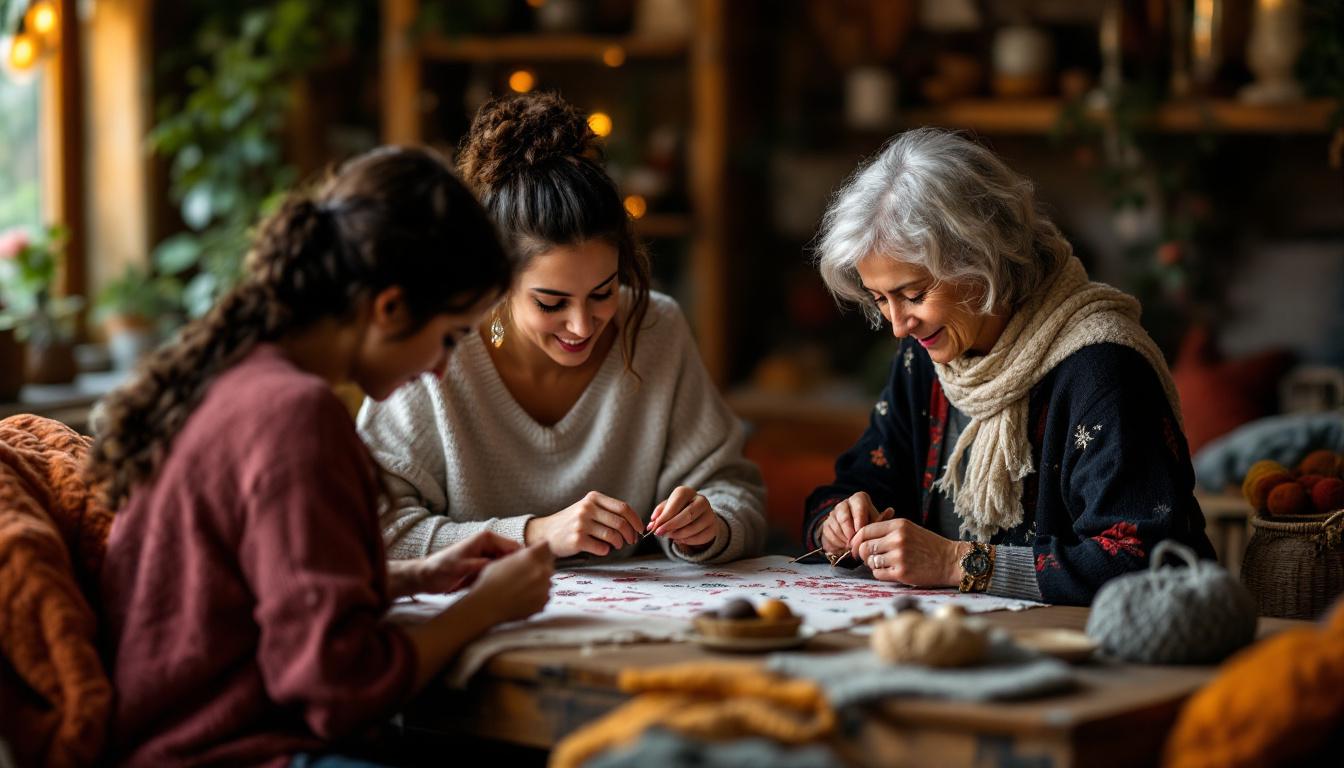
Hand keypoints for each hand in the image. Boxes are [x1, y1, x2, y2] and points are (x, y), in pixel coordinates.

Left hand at [415, 531, 519, 594]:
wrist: (425, 576)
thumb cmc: (441, 569)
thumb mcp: (462, 567)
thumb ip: (483, 565)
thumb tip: (504, 568)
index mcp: (486, 538)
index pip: (514, 547)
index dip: (523, 561)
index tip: (527, 577)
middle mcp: (489, 544)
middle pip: (513, 557)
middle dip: (515, 571)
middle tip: (517, 588)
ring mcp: (487, 555)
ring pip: (507, 566)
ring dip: (505, 578)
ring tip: (507, 591)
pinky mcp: (484, 566)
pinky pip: (497, 573)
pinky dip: (497, 581)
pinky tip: (496, 591)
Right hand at [468, 541, 553, 623]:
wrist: (487, 606)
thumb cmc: (490, 582)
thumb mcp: (503, 560)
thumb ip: (521, 555)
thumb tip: (528, 553)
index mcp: (531, 556)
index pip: (546, 545)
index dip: (540, 548)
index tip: (537, 552)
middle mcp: (541, 570)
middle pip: (549, 562)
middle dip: (540, 564)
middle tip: (526, 571)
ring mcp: (544, 587)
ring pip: (548, 579)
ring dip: (539, 580)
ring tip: (522, 586)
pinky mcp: (543, 602)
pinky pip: (545, 594)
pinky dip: (538, 594)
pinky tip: (523, 596)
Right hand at [525, 491, 643, 557]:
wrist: (545, 533)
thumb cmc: (571, 522)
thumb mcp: (586, 508)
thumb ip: (606, 511)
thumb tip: (632, 523)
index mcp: (592, 498)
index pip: (623, 507)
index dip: (635, 520)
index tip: (639, 529)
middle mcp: (587, 509)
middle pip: (620, 522)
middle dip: (630, 534)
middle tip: (631, 540)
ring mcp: (581, 524)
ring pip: (612, 535)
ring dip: (619, 543)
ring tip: (616, 545)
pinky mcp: (577, 540)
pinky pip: (601, 548)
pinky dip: (605, 550)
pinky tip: (601, 549)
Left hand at [649, 485, 720, 547]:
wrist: (698, 515)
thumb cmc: (678, 510)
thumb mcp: (667, 507)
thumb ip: (659, 514)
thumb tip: (651, 525)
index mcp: (688, 492)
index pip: (677, 501)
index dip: (666, 515)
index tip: (655, 526)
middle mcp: (702, 501)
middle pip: (688, 514)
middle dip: (671, 526)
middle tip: (659, 533)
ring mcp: (710, 515)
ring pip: (693, 528)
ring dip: (677, 535)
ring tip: (668, 535)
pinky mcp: (713, 528)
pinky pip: (698, 538)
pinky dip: (686, 541)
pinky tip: (679, 539)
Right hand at [819, 492, 892, 556]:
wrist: (852, 537)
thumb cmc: (867, 528)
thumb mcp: (876, 524)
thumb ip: (882, 520)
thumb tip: (890, 510)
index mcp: (859, 499)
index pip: (858, 505)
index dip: (859, 520)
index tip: (861, 532)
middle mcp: (845, 503)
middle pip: (843, 515)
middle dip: (849, 532)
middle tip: (854, 543)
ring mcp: (833, 513)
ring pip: (836, 526)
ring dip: (844, 539)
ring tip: (851, 546)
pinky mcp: (826, 524)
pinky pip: (829, 534)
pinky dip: (837, 543)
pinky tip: (844, 547)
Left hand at [850, 518, 966, 586]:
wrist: (950, 561)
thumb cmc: (928, 545)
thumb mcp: (909, 529)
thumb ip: (886, 531)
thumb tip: (860, 538)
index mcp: (898, 525)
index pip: (865, 530)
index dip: (857, 540)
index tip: (856, 546)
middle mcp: (897, 539)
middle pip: (864, 547)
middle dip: (863, 554)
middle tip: (870, 557)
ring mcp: (899, 557)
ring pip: (870, 561)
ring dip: (873, 564)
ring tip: (885, 563)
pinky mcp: (901, 573)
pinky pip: (878, 574)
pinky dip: (881, 574)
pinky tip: (891, 571)